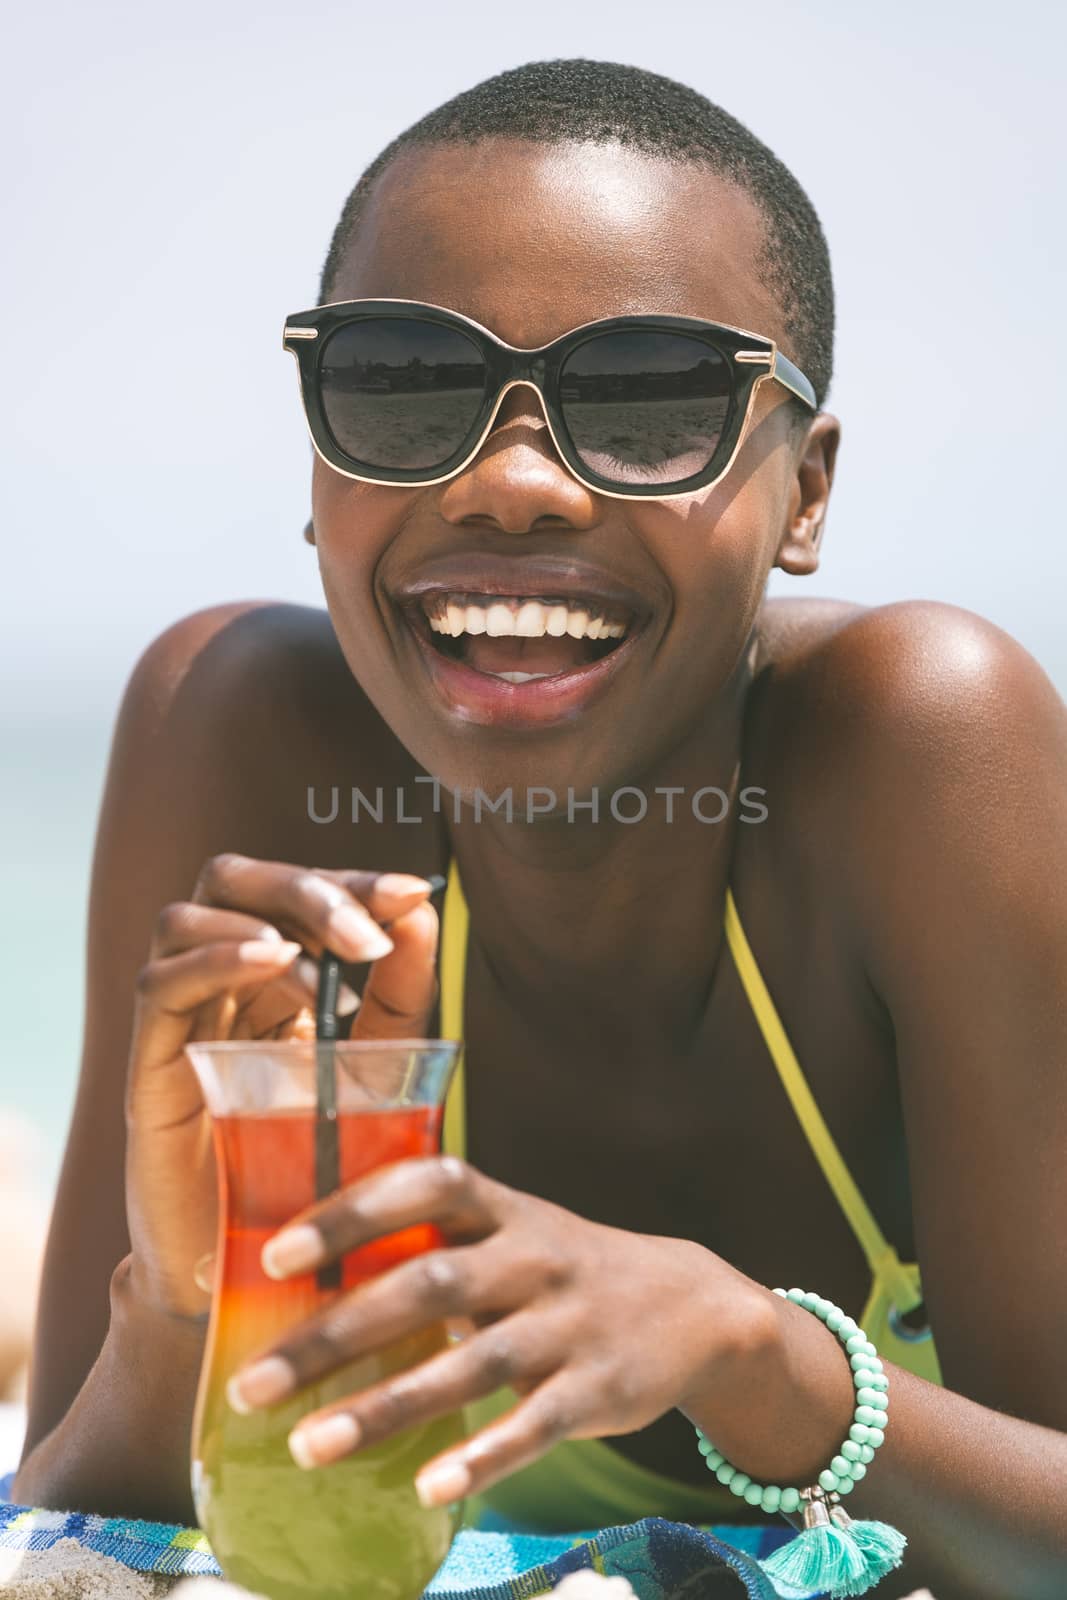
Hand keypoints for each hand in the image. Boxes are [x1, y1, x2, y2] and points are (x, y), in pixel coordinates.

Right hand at [125, 854, 442, 1318]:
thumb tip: (420, 909)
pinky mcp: (150, 1068)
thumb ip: (400, 994)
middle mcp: (219, 988)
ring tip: (336, 964)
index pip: (295, 891)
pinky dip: (217, 959)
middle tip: (374, 923)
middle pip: (232, 880)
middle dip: (310, 885)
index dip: (353, 881)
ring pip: (185, 917)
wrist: (268, 1274)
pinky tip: (274, 963)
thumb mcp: (382, 1070)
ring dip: (267, 921)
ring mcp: (180, 1023)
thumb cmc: (325, 1169)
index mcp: (273, 979)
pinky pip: (161, 985)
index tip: (416, 892)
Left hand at [224, 1155, 762, 1507]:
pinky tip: (429, 1486)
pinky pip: (535, 1425)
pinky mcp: (597, 1388)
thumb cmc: (559, 1270)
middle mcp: (532, 1255)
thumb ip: (426, 1247)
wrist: (692, 1305)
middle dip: (335, 1333)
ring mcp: (568, 1322)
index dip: (351, 1214)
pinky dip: (482, 1457)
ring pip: (471, 1363)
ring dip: (385, 1407)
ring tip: (306, 1447)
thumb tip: (294, 1287)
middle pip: (427, 1283)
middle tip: (252, 1383)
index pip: (424, 1186)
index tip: (275, 1256)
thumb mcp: (508, 1233)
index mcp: (502, 1208)